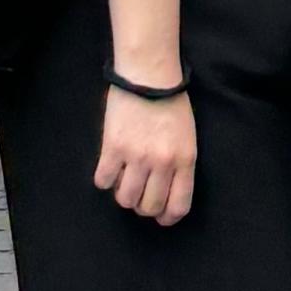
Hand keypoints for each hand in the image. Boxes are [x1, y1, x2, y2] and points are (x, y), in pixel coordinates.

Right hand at [96, 86, 196, 223]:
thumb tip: (165, 192)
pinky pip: (104, 181)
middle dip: (143, 206)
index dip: (167, 217)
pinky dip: (105, 178)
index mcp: (184, 159)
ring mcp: (136, 156)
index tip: (160, 216)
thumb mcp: (187, 136)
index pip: (178, 206)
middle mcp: (162, 163)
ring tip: (125, 179)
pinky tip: (110, 166)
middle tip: (139, 193)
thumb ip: (179, 165)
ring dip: (123, 194)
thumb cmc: (170, 101)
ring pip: (125, 199)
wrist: (148, 73)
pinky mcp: (113, 147)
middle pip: (148, 207)